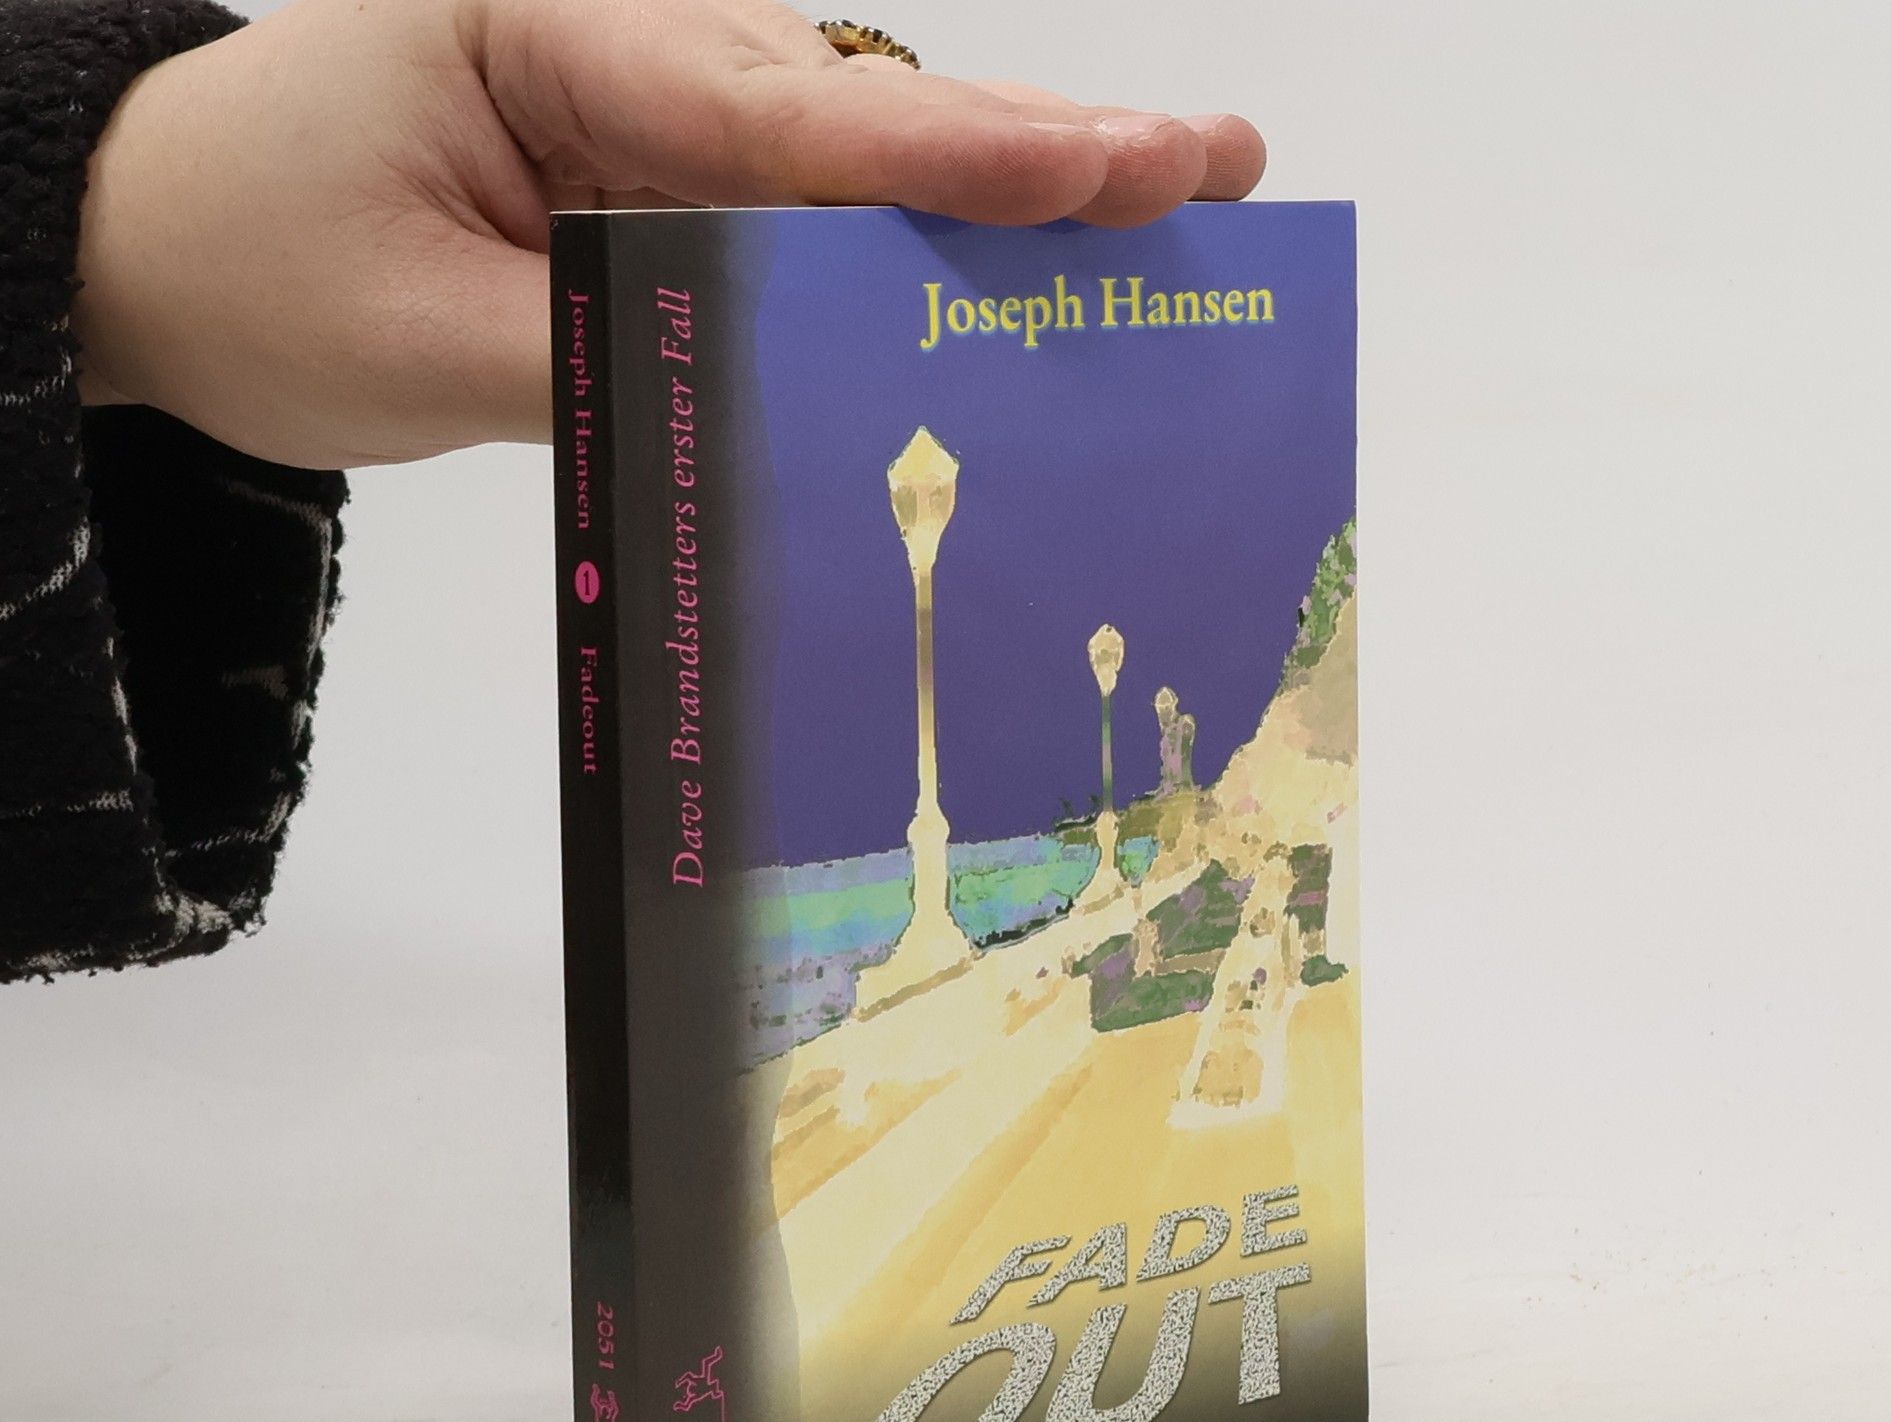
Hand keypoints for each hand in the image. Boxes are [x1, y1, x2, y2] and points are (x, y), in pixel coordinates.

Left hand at [73, 0, 1265, 467]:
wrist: (163, 246)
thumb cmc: (251, 259)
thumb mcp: (417, 339)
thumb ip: (616, 362)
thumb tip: (788, 405)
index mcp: (550, 26)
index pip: (778, 115)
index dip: (953, 159)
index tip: (1110, 168)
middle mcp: (628, 39)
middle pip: (862, 111)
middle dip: (1042, 147)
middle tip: (1217, 164)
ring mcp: (655, 103)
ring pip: (857, 159)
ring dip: (1005, 199)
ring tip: (1169, 206)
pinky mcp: (662, 168)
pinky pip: (805, 213)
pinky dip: (911, 255)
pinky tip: (1020, 280)